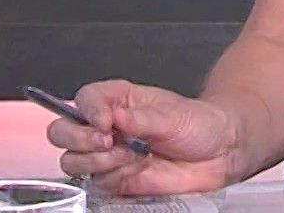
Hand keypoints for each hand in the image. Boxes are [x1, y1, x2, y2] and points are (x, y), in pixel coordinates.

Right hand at [47, 79, 238, 196]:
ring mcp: (108, 155)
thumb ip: (143, 119)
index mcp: (118, 100)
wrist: (220, 153)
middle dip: (80, 138)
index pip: (84, 99)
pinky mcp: (115, 180)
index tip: (106, 122)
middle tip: (109, 142)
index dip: (88, 111)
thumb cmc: (200, 124)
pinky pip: (95, 184)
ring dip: (98, 162)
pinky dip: (113, 179)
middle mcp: (107, 126)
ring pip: (73, 161)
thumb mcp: (174, 116)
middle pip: (63, 131)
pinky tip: (138, 171)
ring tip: (133, 156)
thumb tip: (116, 118)